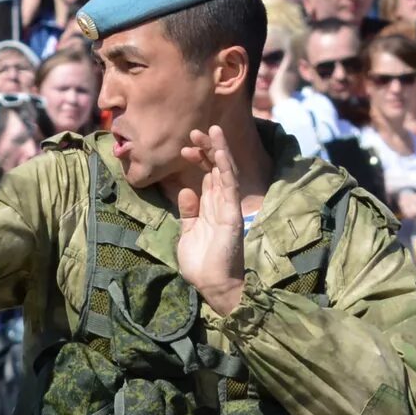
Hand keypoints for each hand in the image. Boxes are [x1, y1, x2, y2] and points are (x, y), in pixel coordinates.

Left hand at [172, 126, 246, 315]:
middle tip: (194, 132)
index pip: (207, 176)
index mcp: (210, 207)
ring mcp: (228, 207)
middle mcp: (221, 204)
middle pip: (216, 169)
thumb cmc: (201, 263)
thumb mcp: (188, 232)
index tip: (184, 148)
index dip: (198, 159)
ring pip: (225, 172)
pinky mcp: (231, 214)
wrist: (211, 284)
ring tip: (211, 130)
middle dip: (206, 149)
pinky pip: (229, 187)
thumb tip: (185, 190)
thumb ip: (188, 211)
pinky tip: (219, 153)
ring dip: (218, 150)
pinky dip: (225, 168)